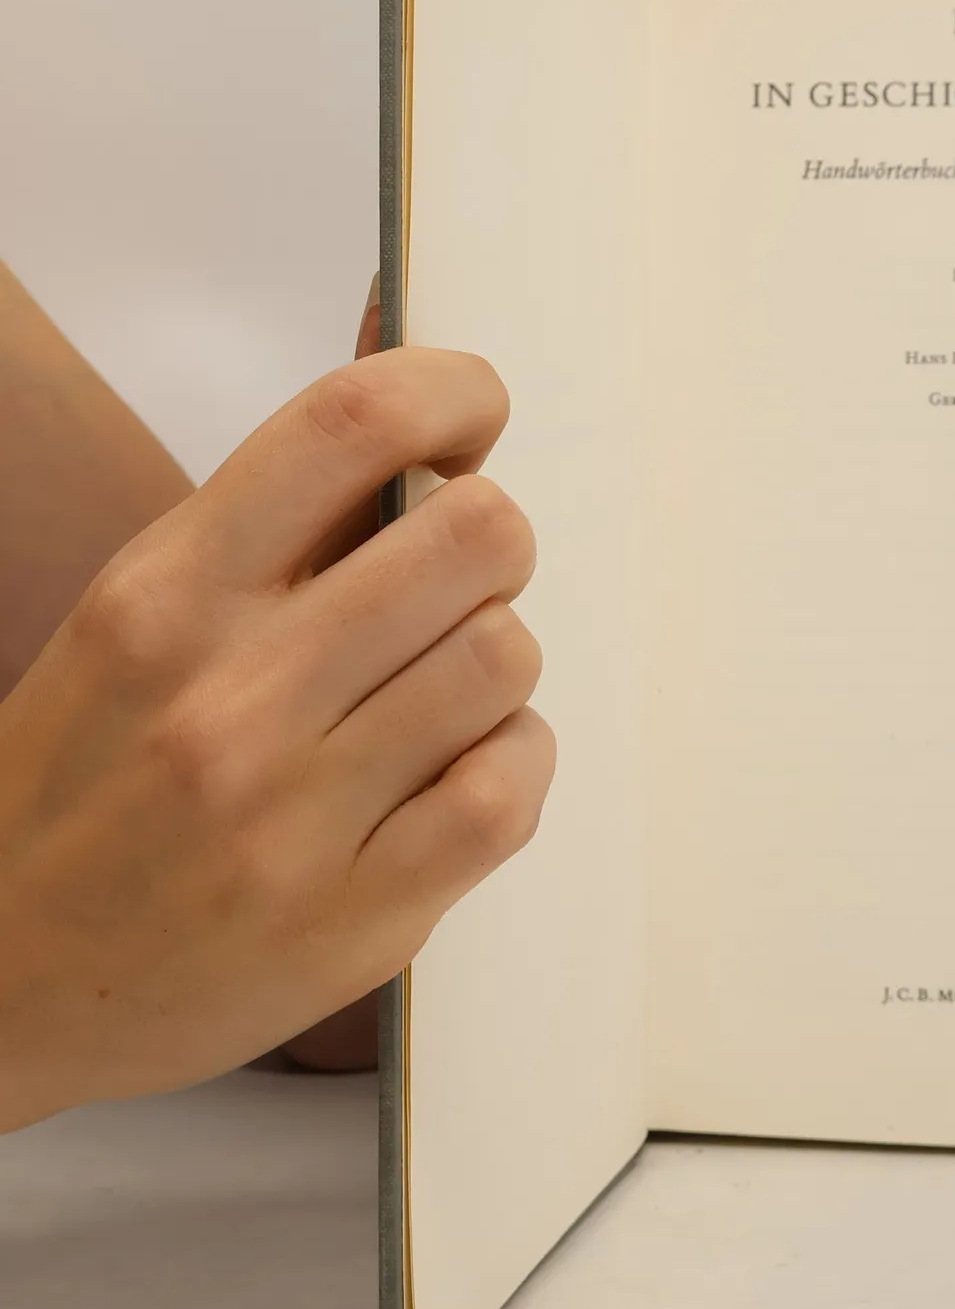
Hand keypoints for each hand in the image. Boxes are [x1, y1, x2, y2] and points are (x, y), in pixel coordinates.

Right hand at [0, 348, 553, 1130]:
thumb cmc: (87, 778)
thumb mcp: (142, 618)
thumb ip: (285, 519)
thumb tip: (435, 403)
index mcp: (163, 595)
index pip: (351, 426)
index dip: (451, 392)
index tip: (473, 415)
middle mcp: (228, 695)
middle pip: (476, 533)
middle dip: (488, 544)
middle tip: (452, 586)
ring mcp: (293, 815)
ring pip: (506, 655)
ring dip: (496, 662)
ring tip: (440, 693)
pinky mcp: (358, 916)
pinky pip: (511, 787)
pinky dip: (513, 760)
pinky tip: (458, 769)